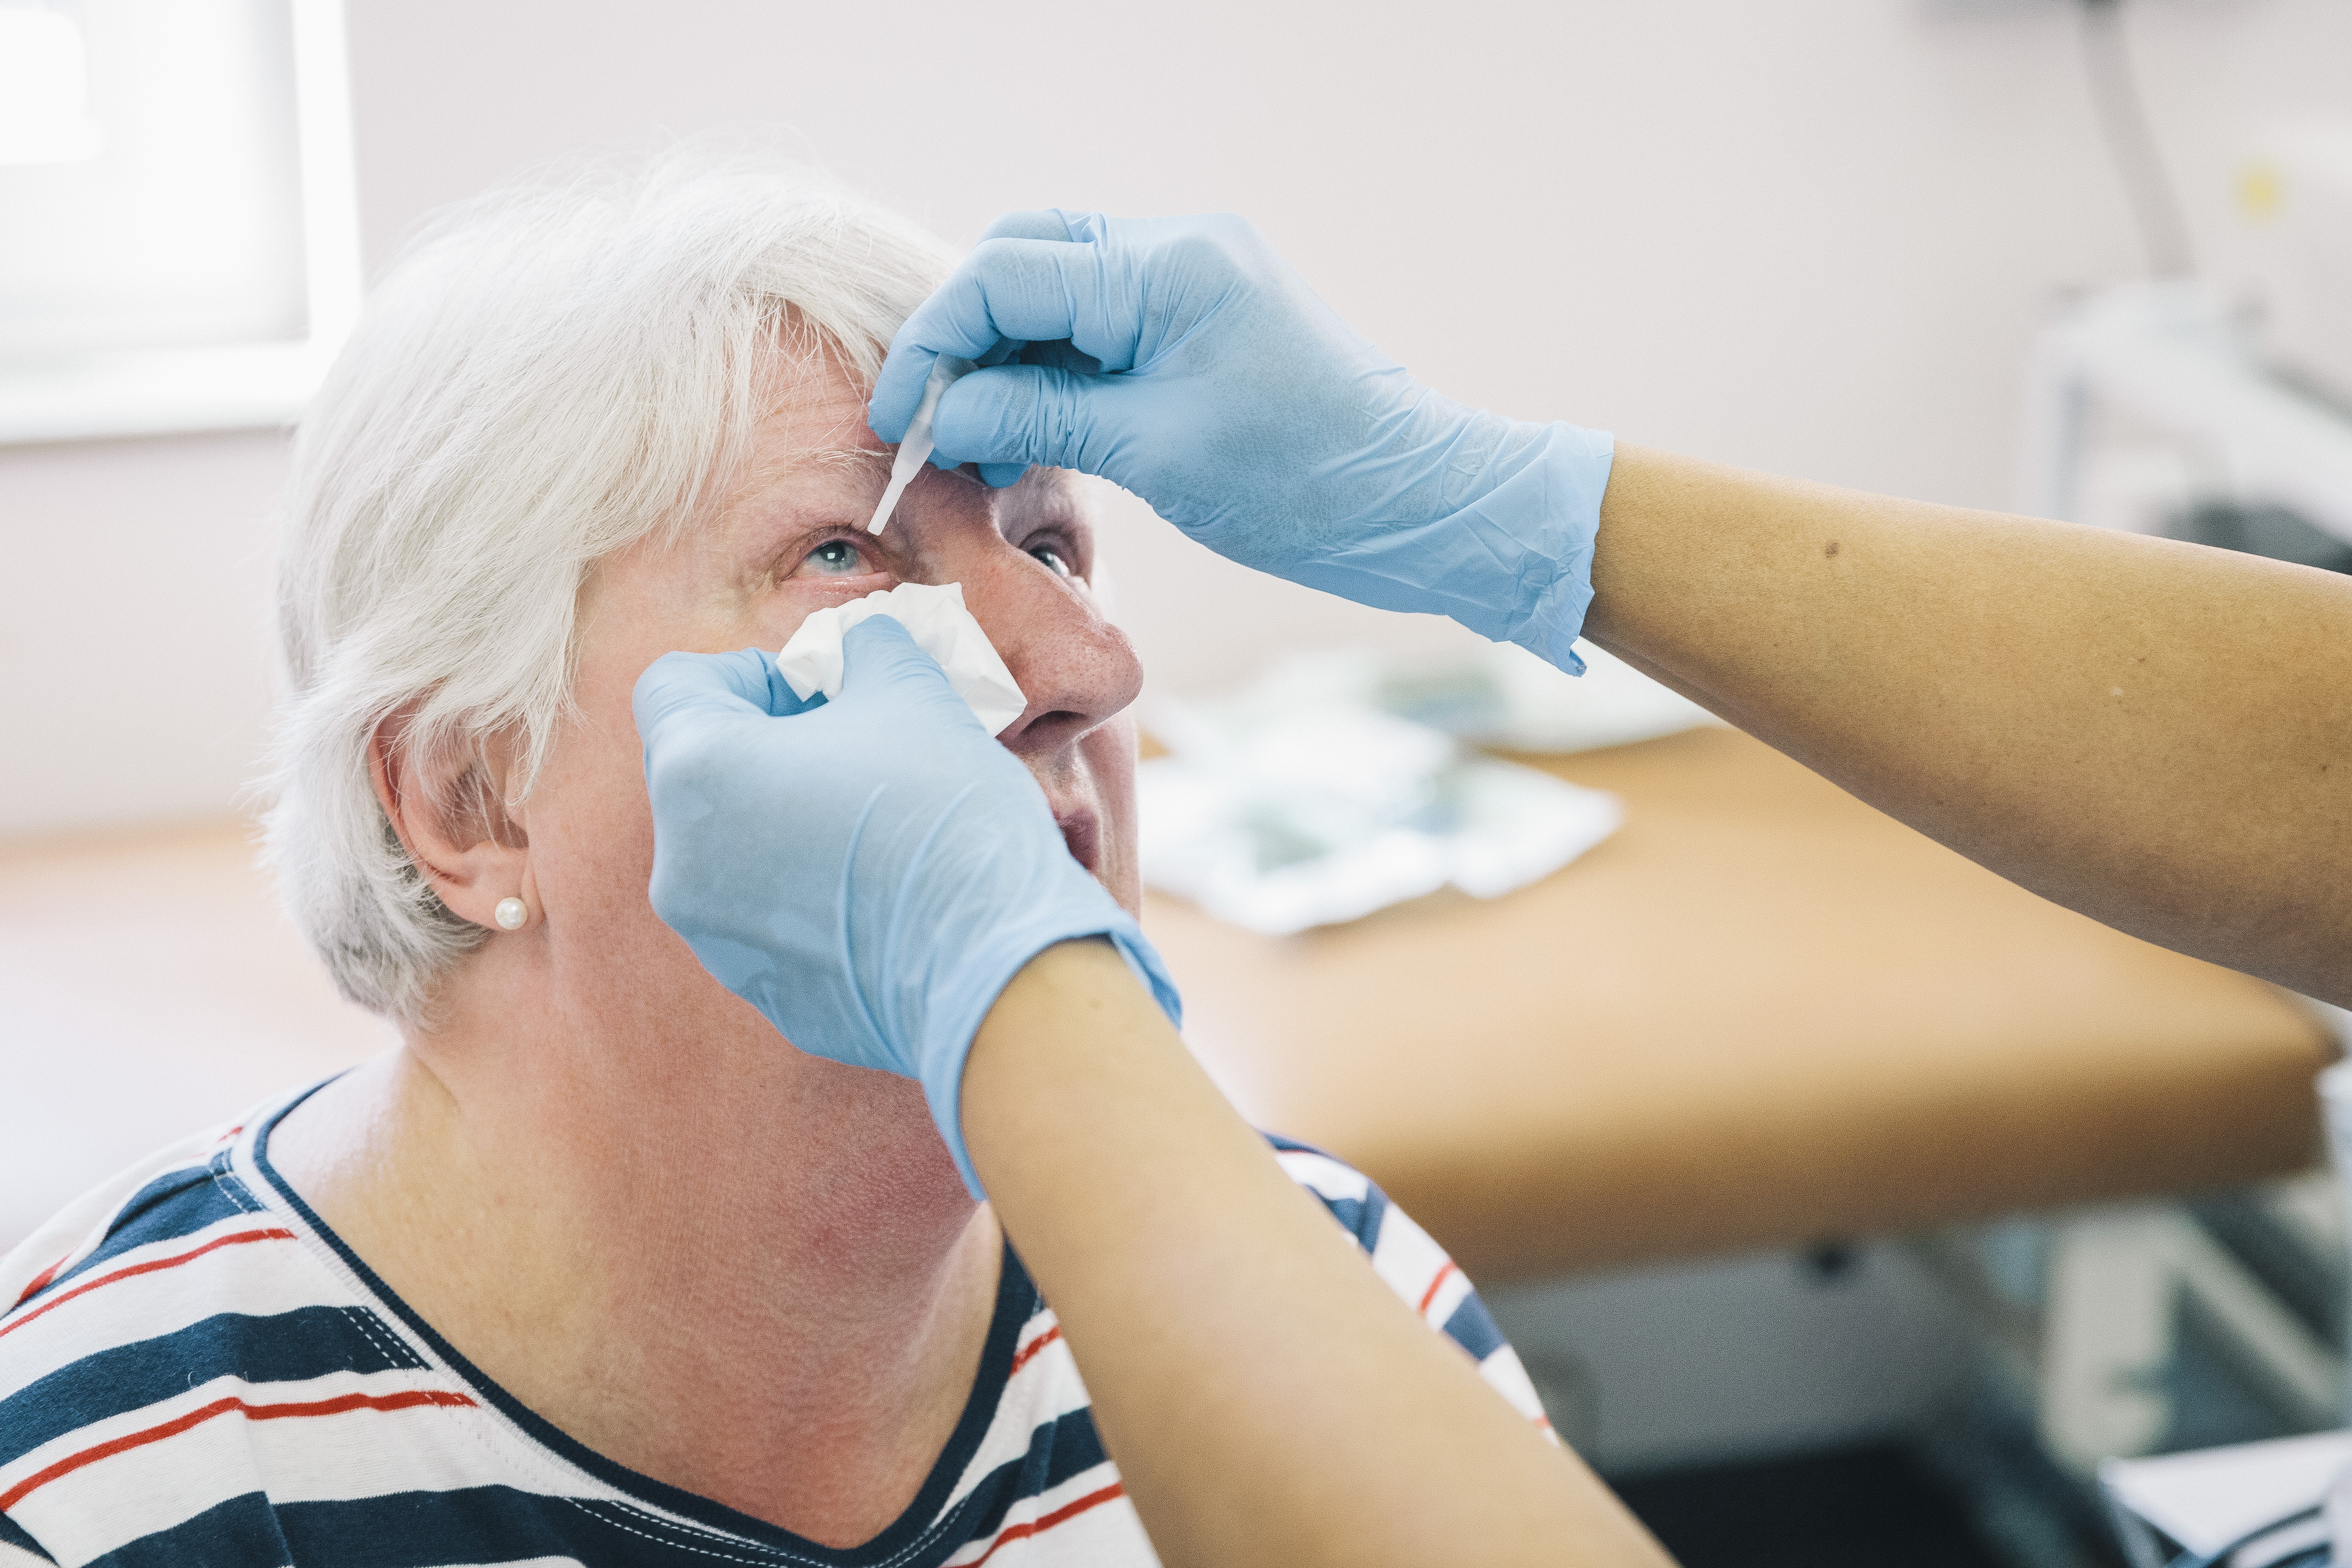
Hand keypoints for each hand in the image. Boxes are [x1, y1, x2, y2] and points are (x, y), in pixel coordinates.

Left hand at [631, 618, 1180, 1194]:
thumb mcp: (912, 690)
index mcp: (695, 774)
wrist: (999, 966)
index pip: (673, 686)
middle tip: (856, 747)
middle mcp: (679, 864)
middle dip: (768, 744)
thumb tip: (859, 646)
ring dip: (788, 816)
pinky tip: (888, 888)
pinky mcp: (763, 990)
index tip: (822, 694)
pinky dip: (811, 890)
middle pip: (698, 769)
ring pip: (731, 846)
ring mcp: (715, 938)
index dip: (750, 673)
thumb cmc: (945, 813)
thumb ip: (866, 648)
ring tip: (877, 820)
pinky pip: (769, 916)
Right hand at [869, 211, 1615, 669]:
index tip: (897, 417)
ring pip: (1052, 297)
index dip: (935, 342)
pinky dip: (1050, 377)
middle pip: (1019, 264)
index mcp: (1167, 265)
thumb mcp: (1155, 452)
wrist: (1414, 503)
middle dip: (962, 342)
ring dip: (1003, 365)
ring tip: (981, 449)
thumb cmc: (1302, 481)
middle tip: (932, 429)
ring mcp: (1190, 282)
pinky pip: (1095, 330)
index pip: (1004, 273)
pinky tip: (1029, 436)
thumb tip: (946, 414)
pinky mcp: (1199, 323)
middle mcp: (1175, 250)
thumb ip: (1040, 417)